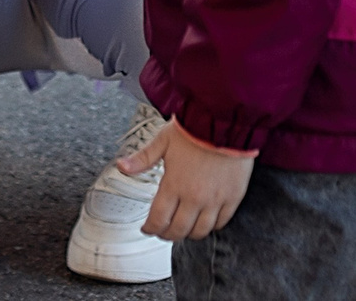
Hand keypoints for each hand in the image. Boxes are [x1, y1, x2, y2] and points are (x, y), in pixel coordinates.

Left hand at [124, 118, 256, 241]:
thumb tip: (122, 166)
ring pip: (200, 231)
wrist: (226, 120)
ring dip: (188, 234)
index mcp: (174, 184)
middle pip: (178, 230)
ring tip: (183, 228)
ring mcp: (215, 200)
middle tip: (163, 232)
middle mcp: (194, 197)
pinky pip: (221, 222)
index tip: (148, 228)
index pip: (158, 219)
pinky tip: (205, 221)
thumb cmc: (196, 128)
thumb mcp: (163, 140)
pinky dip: (211, 226)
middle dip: (167, 235)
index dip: (150, 228)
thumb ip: (143, 158)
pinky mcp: (232, 197)